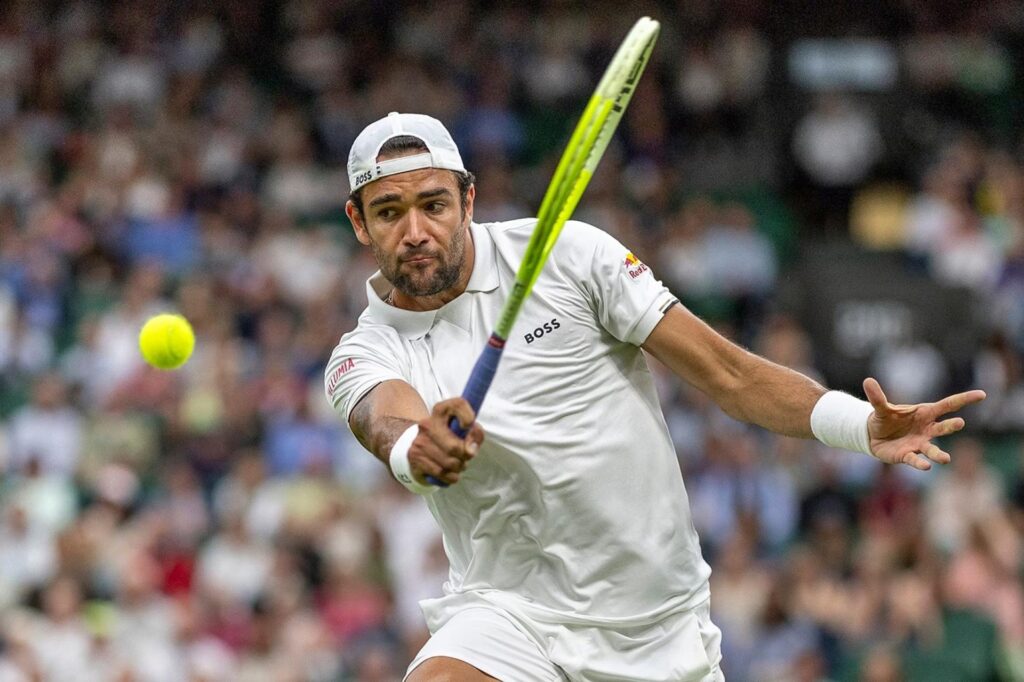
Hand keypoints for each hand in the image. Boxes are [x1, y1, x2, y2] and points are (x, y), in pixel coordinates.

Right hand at [408, 398, 483, 485]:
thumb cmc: (448, 439)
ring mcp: (419, 440)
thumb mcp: (463, 432)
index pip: (458, 405)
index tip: (469, 426)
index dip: (468, 416)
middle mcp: (428, 423)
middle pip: (456, 447)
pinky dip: (450, 476)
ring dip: (459, 468)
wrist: (419, 449)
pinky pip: (441, 473)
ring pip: (450, 463)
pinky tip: (448, 472)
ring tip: (456, 464)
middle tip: (465, 456)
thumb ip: (474, 434)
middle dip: (466, 457)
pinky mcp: (414, 456)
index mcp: (442, 411)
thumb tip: (472, 447)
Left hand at [863, 377, 985, 470]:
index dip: (964, 399)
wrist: (873, 437)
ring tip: (945, 459)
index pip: (948, 405)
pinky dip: (920, 463)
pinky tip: (926, 467)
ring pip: (932, 449)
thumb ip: (876, 397)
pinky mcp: (908, 455)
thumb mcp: (879, 408)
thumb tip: (867, 380)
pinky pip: (915, 460)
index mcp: (924, 413)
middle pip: (942, 427)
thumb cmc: (885, 419)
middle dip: (951, 426)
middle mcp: (926, 429)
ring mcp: (919, 443)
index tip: (982, 394)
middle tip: (959, 423)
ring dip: (939, 454)